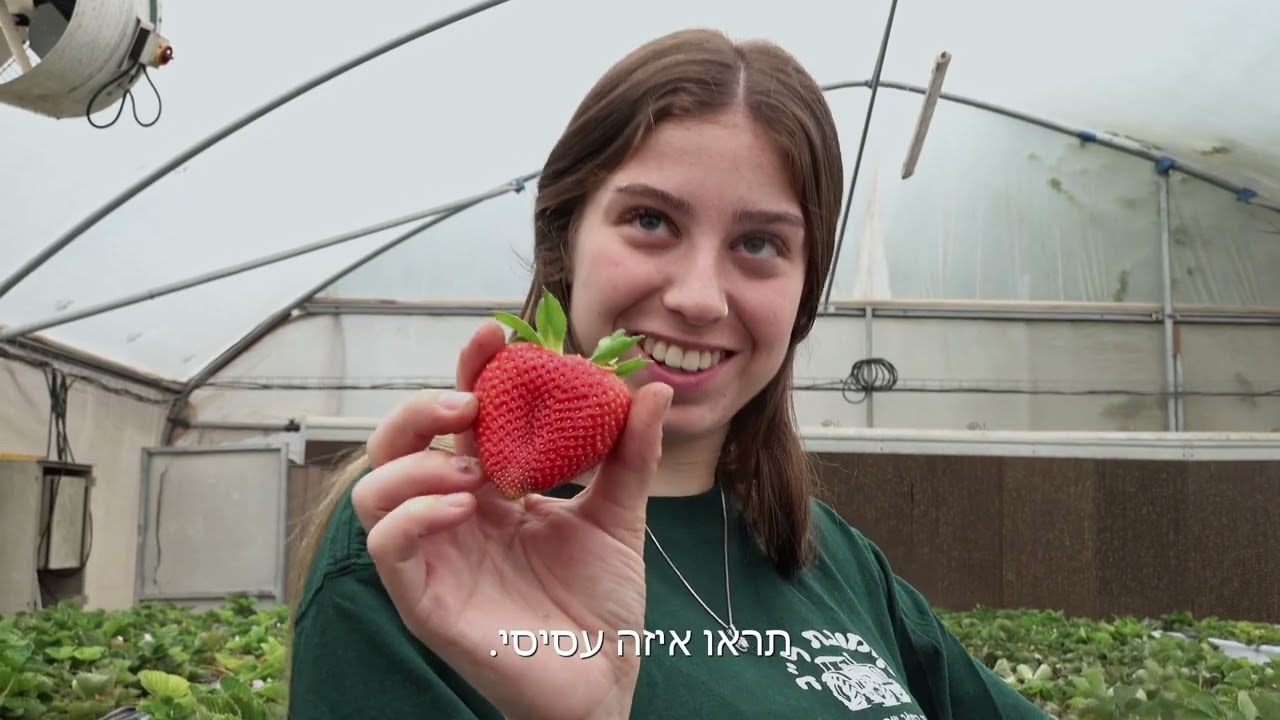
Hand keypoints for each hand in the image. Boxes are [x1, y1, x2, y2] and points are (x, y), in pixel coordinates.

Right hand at [351, 320, 672, 719]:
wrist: (603, 680)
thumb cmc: (600, 606)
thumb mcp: (619, 518)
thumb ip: (630, 455)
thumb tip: (653, 387)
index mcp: (488, 490)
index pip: (457, 419)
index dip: (466, 371)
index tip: (494, 334)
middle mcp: (450, 516)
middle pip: (395, 444)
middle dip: (420, 407)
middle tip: (470, 399)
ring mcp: (432, 558)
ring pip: (372, 491)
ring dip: (412, 461)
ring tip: (470, 465)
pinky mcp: (424, 601)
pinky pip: (388, 548)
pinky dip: (413, 514)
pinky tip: (464, 505)